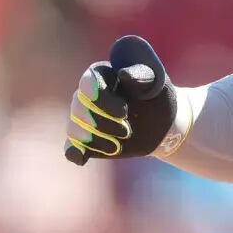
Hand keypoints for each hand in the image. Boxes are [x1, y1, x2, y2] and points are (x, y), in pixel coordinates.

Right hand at [64, 36, 177, 165]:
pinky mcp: (86, 141)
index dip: (102, 98)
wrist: (162, 123)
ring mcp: (83, 119)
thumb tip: (124, 74)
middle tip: (127, 131)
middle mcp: (86, 96)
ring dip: (96, 140)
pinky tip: (82, 158)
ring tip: (118, 145)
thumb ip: (141, 76)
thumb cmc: (157, 97)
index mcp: (101, 75)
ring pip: (75, 129)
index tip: (123, 112)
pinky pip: (71, 147)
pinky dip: (75, 153)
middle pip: (79, 108)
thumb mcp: (156, 83)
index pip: (88, 83)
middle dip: (103, 123)